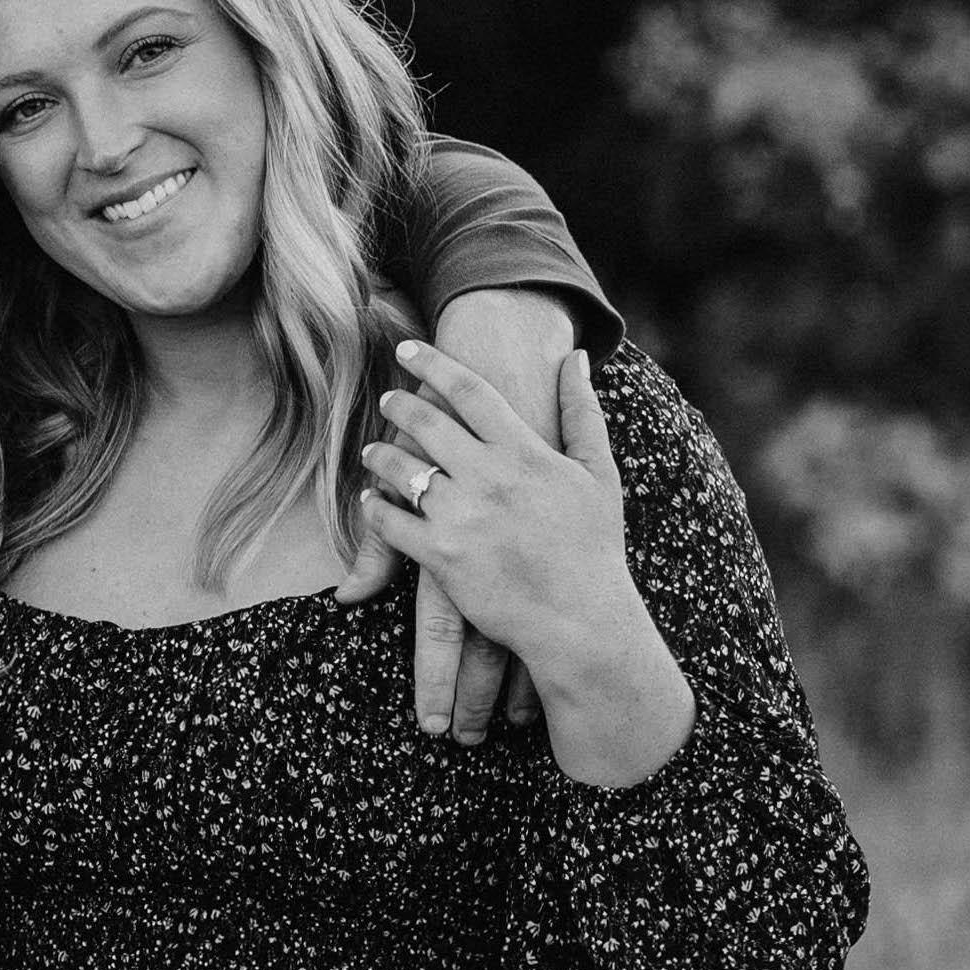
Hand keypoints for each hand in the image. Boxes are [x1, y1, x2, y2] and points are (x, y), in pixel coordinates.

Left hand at [405, 289, 582, 736]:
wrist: (582, 620)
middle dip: (400, 405)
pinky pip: (391, 523)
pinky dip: (375, 509)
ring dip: (380, 456)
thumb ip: (581, 411)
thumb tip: (572, 356)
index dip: (433, 364)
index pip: (470, 390)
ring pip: (401, 470)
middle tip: (388, 398)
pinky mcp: (441, 557)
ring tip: (373, 451)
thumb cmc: (594, 547)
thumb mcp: (598, 472)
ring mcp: (462, 516)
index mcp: (526, 452)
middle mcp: (489, 477)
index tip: (409, 349)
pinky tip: (371, 502)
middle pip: (427, 423)